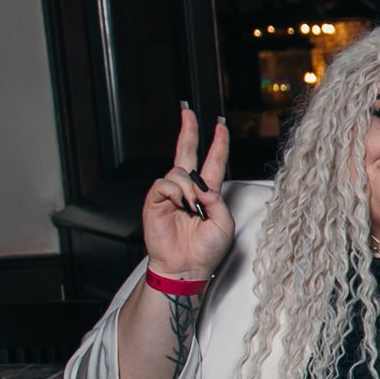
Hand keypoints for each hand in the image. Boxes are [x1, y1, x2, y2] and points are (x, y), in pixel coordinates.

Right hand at [142, 105, 232, 279]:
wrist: (187, 266)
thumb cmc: (207, 249)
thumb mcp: (224, 223)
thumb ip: (217, 200)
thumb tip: (202, 185)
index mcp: (207, 192)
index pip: (213, 162)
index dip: (218, 143)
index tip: (221, 126)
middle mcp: (188, 189)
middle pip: (187, 152)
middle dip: (188, 131)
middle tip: (188, 112)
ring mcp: (171, 194)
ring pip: (179, 171)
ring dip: (190, 187)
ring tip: (193, 207)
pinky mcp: (155, 201)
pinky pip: (165, 184)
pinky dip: (176, 192)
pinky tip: (181, 205)